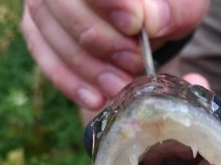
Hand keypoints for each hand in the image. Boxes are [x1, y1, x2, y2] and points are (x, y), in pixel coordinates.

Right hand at [20, 0, 209, 121]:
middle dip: (100, 39)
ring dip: (88, 67)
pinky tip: (95, 99)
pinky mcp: (38, 31)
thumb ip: (173, 9)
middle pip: (62, 3)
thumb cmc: (165, 5)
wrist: (148, 19)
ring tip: (119, 86)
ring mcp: (44, 3)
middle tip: (133, 62)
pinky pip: (44, 57)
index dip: (108, 1)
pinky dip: (69, 81)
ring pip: (49, 32)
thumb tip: (151, 21)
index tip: (134, 24)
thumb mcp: (182, 5)